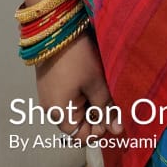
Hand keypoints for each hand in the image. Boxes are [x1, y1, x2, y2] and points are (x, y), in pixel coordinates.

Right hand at [34, 30, 122, 145]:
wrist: (57, 30)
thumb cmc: (76, 58)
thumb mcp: (96, 83)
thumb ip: (106, 109)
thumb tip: (117, 130)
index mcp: (60, 114)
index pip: (81, 136)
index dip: (99, 129)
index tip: (112, 116)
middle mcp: (51, 109)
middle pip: (77, 123)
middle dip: (96, 114)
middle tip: (111, 97)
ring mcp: (48, 96)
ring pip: (74, 109)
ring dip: (89, 102)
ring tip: (101, 85)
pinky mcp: (50, 84)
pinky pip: (67, 98)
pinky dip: (80, 93)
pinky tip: (91, 79)